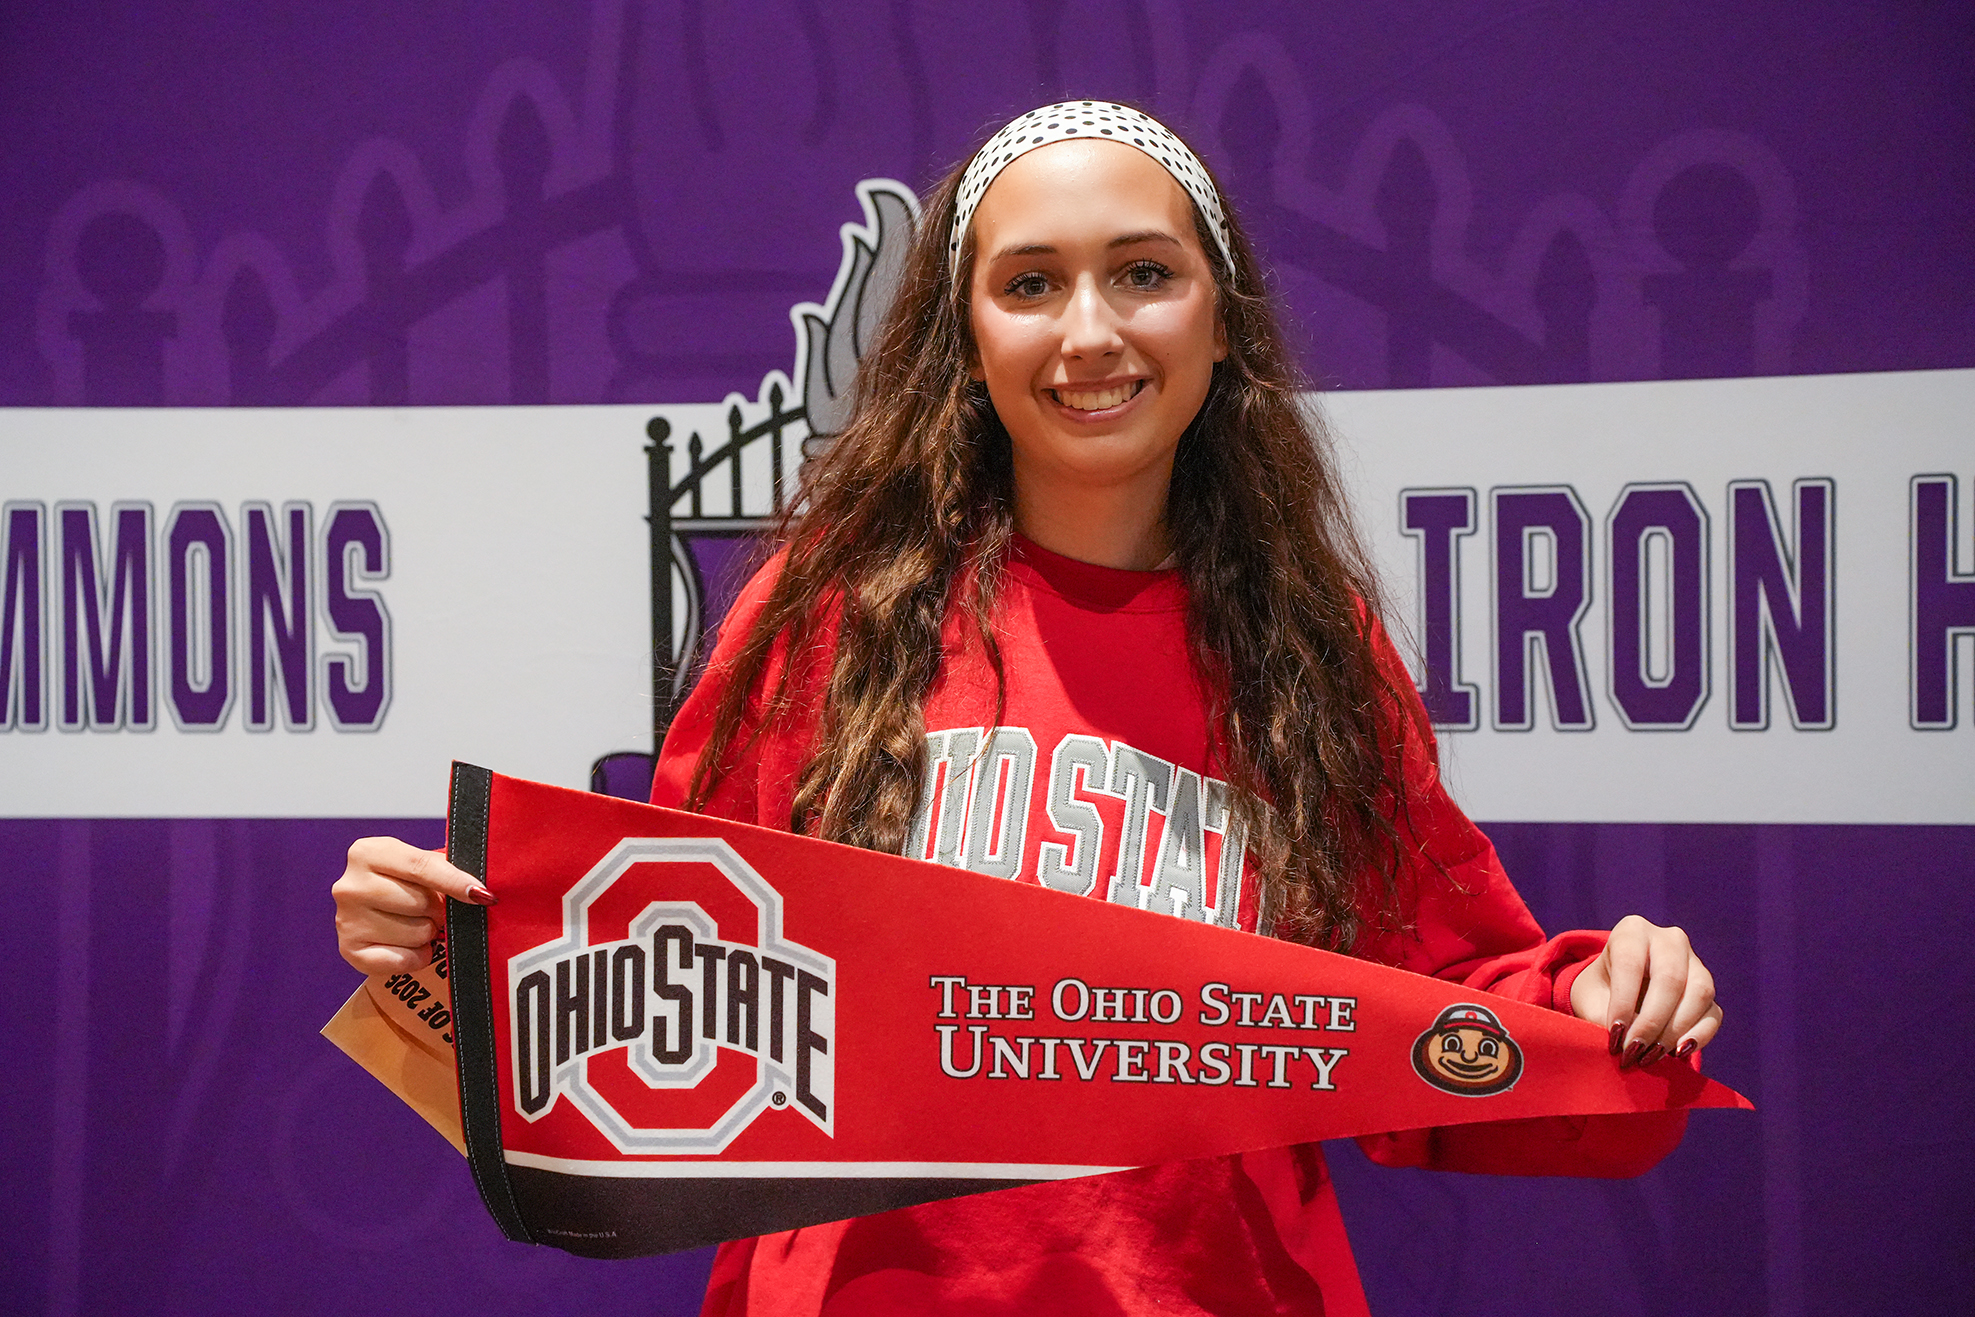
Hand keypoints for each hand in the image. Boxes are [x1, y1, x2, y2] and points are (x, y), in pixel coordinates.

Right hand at [332, 836, 493, 975]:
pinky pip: (403, 960)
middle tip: (435, 910)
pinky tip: (409, 945)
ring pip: (416, 933)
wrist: (373, 909)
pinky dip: (416, 956)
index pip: (421, 867)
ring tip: (418, 924)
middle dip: (438, 910)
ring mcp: (346, 919)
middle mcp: (350, 885)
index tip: (481, 894)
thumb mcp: (419, 864)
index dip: (455, 882)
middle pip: (420, 902)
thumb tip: (479, 891)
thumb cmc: (403, 883)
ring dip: (428, 934)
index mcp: (368, 853)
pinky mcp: (349, 950)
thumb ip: (445, 870)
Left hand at [1569, 914, 1721, 1068]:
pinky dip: (1698, 1036)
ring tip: (1651, 1056)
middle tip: (1634, 1051)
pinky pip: (1713, 1013)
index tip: (1615, 1035)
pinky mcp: (1708, 990)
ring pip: (1699, 993)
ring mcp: (1694, 962)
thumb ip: (1605, 1016)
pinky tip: (1677, 1054)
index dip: (1623, 1002)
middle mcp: (1669, 940)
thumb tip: (1629, 1042)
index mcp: (1632, 931)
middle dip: (1652, 1022)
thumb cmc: (1599, 991)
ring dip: (1675, 1030)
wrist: (1616, 992)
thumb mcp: (1590, 998)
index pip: (1631, 963)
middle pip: (1670, 979)